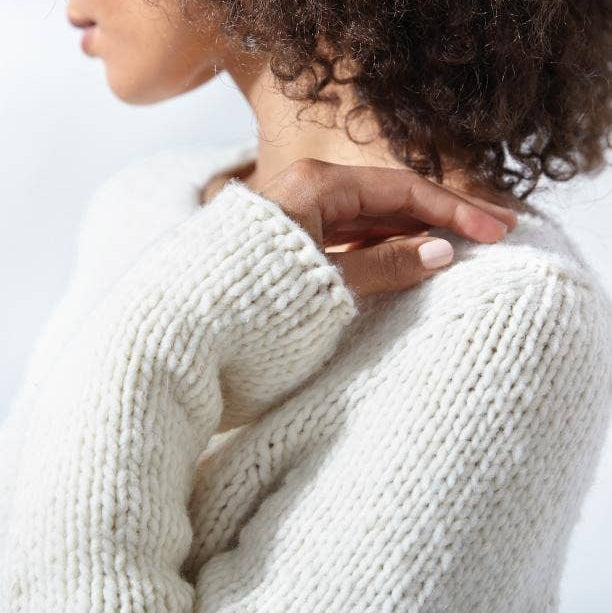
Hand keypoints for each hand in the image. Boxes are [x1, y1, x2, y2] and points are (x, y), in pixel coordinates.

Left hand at [259, 158, 518, 298]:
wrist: (187, 324)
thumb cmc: (251, 296)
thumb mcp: (327, 281)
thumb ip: (384, 265)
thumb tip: (441, 253)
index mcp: (316, 185)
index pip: (402, 191)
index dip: (452, 210)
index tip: (493, 231)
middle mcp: (309, 189)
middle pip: (389, 199)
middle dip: (440, 217)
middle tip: (490, 235)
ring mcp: (301, 212)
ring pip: (370, 217)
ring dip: (412, 231)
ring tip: (457, 248)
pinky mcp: (294, 237)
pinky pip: (348, 234)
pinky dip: (381, 245)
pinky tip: (406, 256)